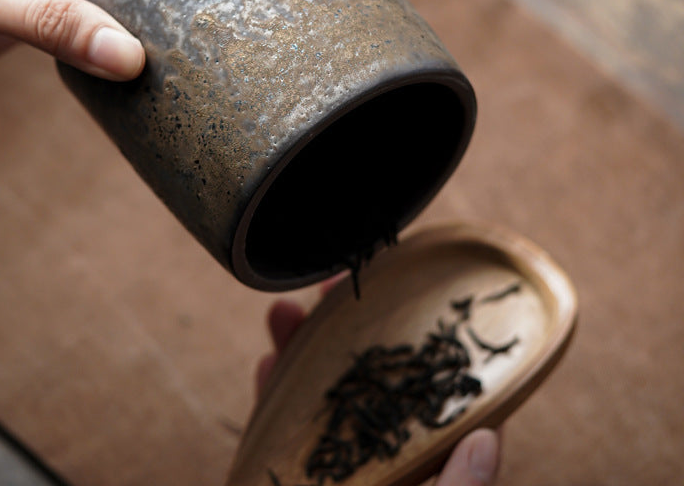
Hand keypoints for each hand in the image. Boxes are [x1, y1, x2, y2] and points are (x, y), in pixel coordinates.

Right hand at [257, 300, 500, 485]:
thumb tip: (488, 438)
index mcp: (424, 458)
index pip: (424, 388)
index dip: (409, 337)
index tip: (391, 289)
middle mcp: (383, 453)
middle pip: (367, 380)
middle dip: (344, 329)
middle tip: (327, 287)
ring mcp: (340, 464)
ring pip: (323, 397)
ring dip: (302, 352)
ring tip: (284, 312)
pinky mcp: (298, 473)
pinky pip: (283, 433)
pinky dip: (274, 398)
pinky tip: (267, 365)